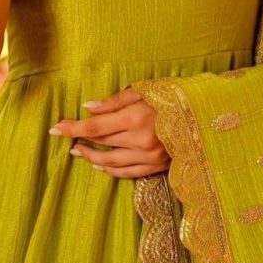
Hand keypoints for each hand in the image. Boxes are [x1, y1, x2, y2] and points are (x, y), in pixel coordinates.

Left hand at [49, 89, 170, 178]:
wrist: (208, 116)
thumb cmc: (175, 96)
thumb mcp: (146, 89)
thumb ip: (116, 100)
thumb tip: (89, 108)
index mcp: (137, 118)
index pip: (95, 127)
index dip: (73, 128)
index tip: (55, 128)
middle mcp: (141, 140)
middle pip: (101, 144)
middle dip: (80, 141)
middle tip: (65, 137)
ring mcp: (150, 157)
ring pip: (111, 163)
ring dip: (91, 158)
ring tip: (79, 152)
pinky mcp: (157, 167)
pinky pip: (127, 173)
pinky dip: (110, 170)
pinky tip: (99, 165)